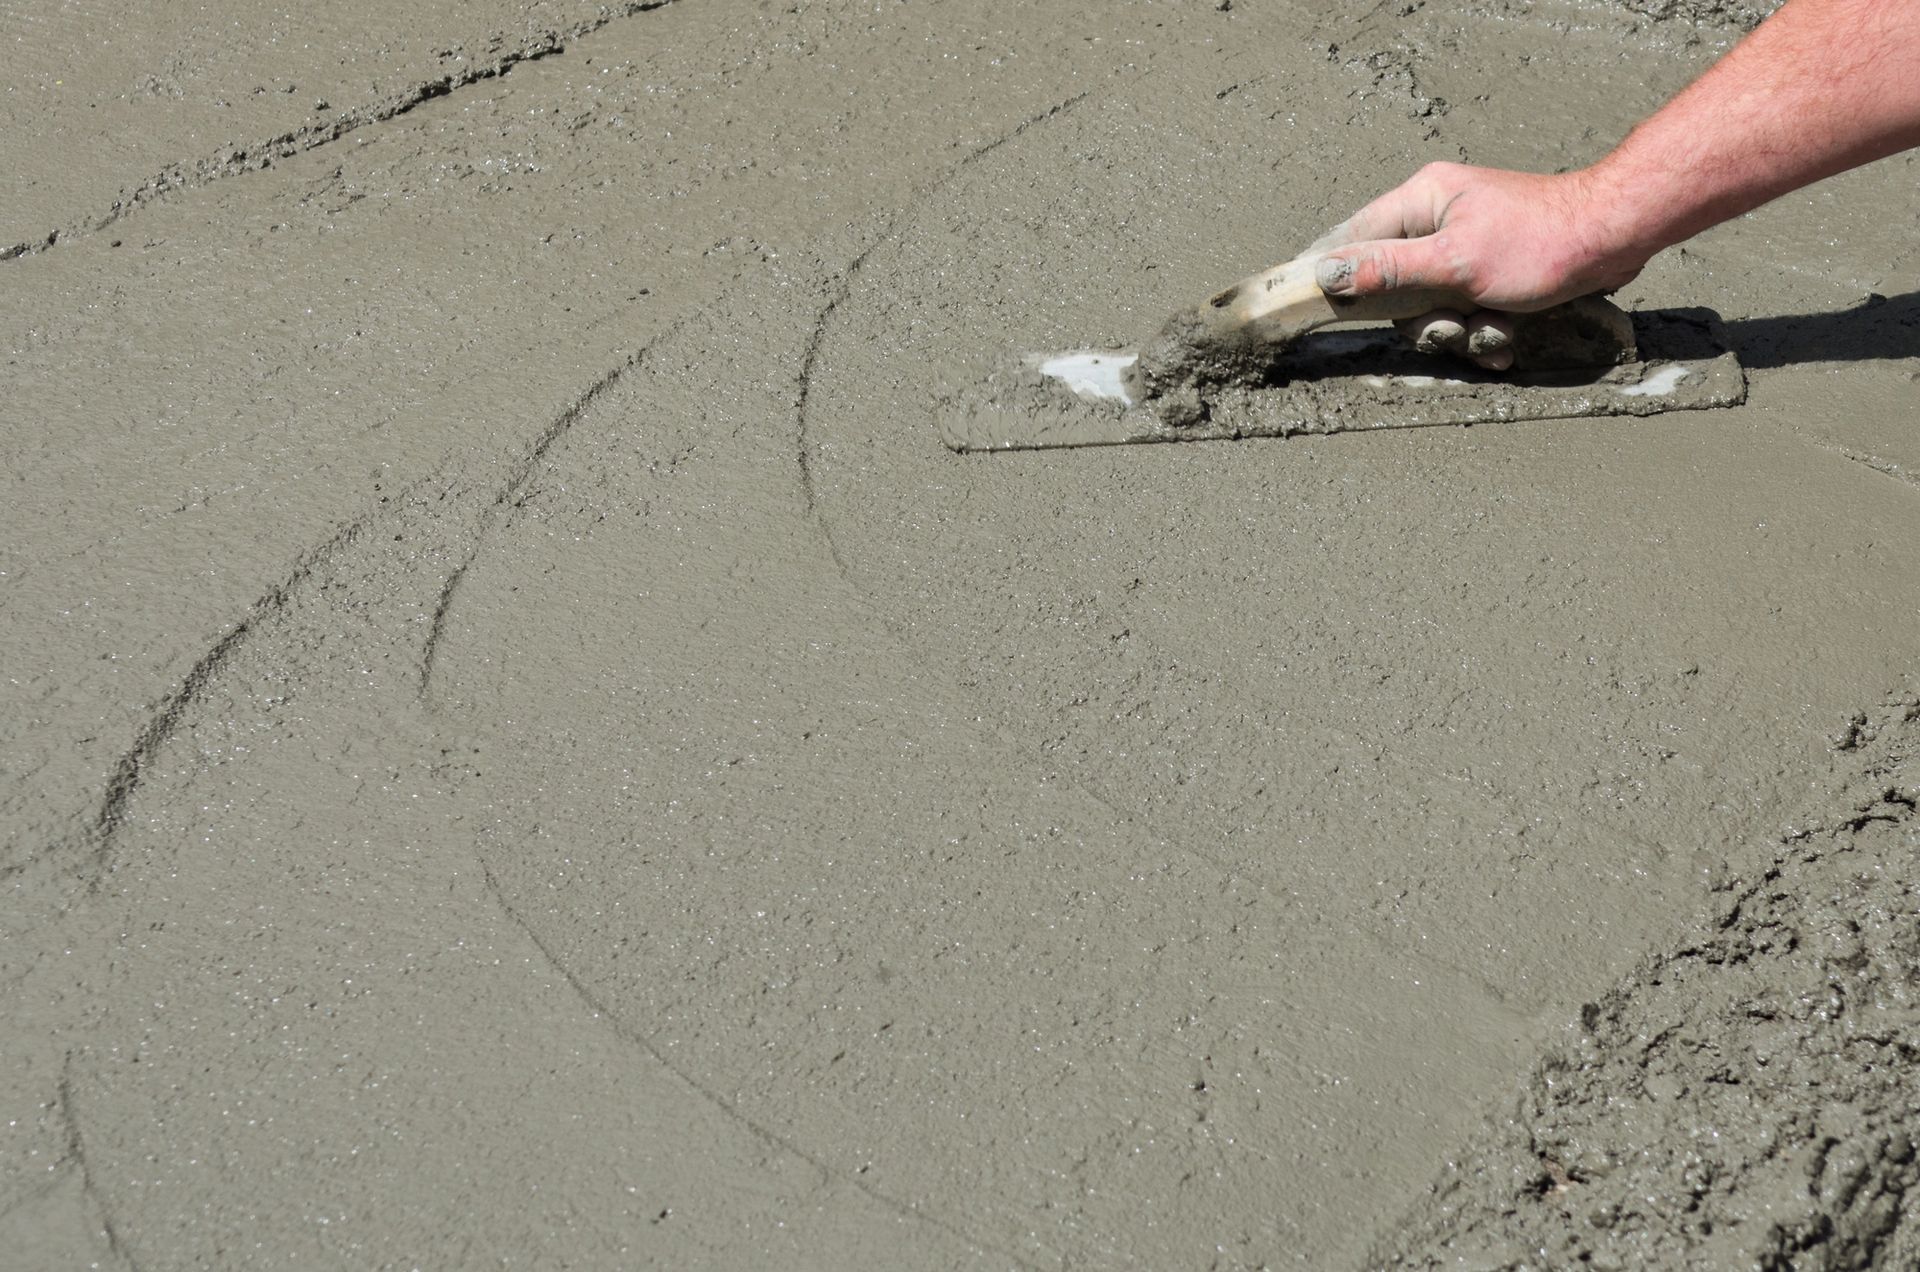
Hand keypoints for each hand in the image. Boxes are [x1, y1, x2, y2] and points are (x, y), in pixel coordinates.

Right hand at [1307, 162, 1647, 370]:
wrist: (1615, 240)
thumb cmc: (1540, 243)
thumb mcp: (1455, 264)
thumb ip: (1386, 271)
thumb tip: (1322, 275)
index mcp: (1421, 201)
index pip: (1349, 238)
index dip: (1326, 273)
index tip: (1300, 306)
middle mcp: (1436, 220)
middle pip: (1391, 285)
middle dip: (1422, 320)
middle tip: (1451, 327)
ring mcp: (1462, 246)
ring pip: (1430, 307)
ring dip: (1459, 331)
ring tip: (1491, 330)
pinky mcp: (1488, 271)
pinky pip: (1464, 311)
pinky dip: (1483, 331)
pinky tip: (1506, 339)